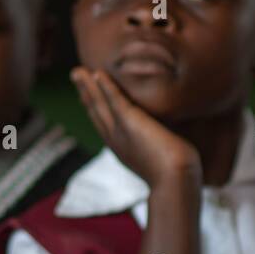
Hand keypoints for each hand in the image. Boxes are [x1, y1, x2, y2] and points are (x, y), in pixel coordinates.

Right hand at [71, 67, 200, 186]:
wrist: (175, 182)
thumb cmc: (177, 175)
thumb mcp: (166, 159)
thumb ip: (164, 148)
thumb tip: (175, 143)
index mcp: (124, 150)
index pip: (105, 125)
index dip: (96, 109)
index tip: (89, 95)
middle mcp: (116, 141)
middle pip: (96, 113)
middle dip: (85, 94)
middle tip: (76, 76)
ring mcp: (121, 132)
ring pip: (99, 105)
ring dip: (88, 86)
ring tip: (78, 71)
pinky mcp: (130, 123)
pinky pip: (114, 100)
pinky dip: (105, 86)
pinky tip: (97, 73)